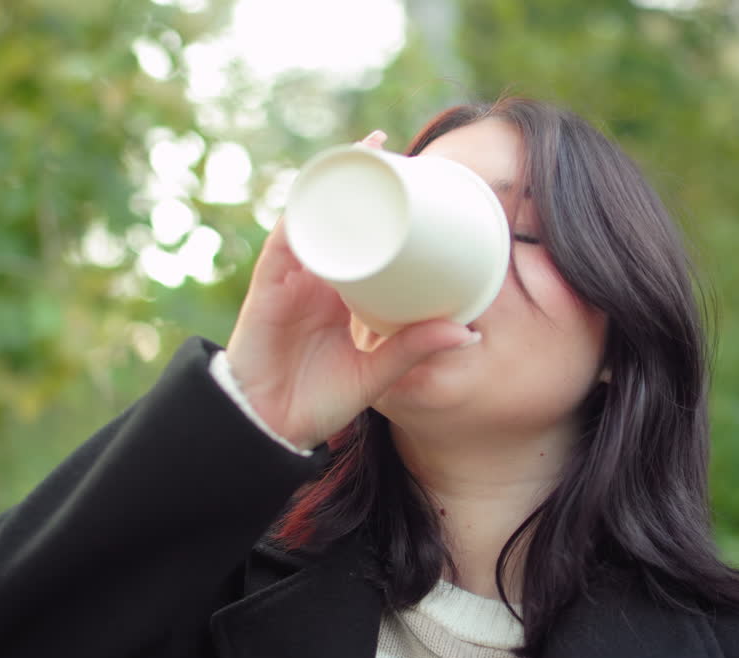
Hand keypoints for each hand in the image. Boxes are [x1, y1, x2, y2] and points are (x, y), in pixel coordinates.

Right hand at [225, 131, 476, 449]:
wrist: (270, 428)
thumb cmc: (319, 400)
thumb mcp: (377, 372)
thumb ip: (415, 350)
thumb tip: (468, 332)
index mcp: (343, 291)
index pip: (364, 238)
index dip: (383, 208)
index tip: (414, 177)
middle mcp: (318, 276)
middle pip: (336, 215)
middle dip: (358, 179)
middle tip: (389, 148)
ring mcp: (292, 276)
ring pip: (312, 216)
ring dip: (335, 183)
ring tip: (365, 153)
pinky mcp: (270, 284)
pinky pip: (286, 239)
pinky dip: (303, 213)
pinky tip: (323, 190)